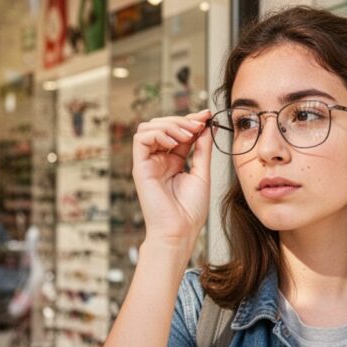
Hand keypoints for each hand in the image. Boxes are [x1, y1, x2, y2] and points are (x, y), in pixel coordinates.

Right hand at [131, 109, 213, 250]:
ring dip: (170, 124)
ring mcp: (148, 162)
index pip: (179, 132)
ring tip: (188, 134)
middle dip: (182, 120)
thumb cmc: (190, 210)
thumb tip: (206, 127)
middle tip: (199, 124)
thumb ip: (202, 150)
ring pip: (150, 127)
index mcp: (174, 161)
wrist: (180, 231)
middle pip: (163, 125)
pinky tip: (174, 140)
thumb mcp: (202, 174)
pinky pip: (141, 139)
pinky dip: (158, 133)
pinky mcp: (139, 167)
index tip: (207, 115)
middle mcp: (159, 159)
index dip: (191, 121)